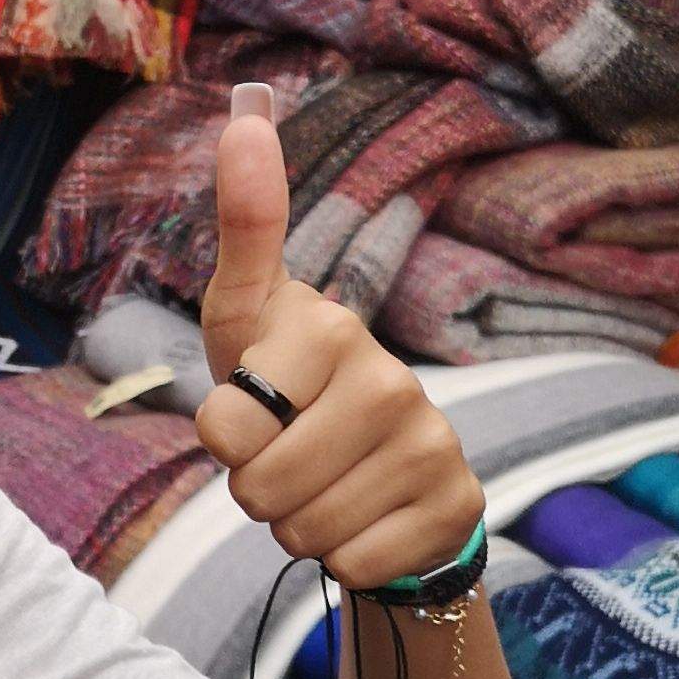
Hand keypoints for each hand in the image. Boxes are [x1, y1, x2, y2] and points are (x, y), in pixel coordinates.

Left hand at [193, 93, 483, 590]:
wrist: (386, 471)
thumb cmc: (292, 387)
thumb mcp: (248, 316)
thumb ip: (244, 229)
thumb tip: (245, 116)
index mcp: (330, 328)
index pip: (222, 421)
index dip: (223, 432)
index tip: (257, 404)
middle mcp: (392, 379)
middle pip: (257, 485)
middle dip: (255, 486)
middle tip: (286, 456)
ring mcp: (432, 444)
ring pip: (302, 529)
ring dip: (296, 522)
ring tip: (324, 483)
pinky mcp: (456, 506)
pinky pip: (351, 562)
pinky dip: (344, 554)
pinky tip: (366, 515)